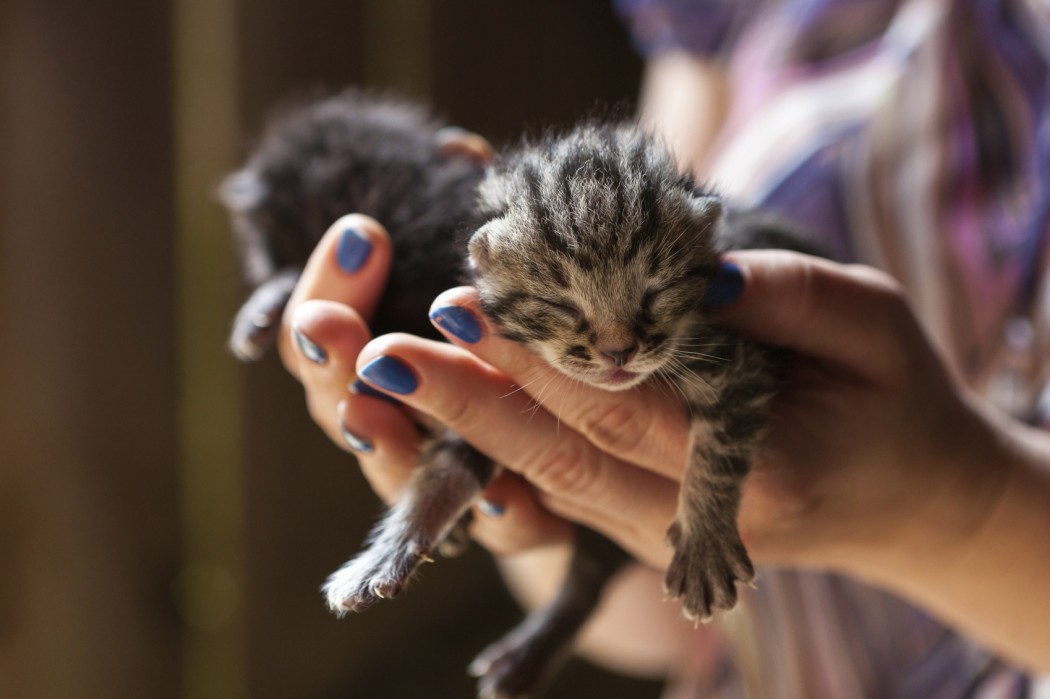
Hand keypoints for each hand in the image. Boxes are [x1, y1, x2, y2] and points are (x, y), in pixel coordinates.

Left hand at [348, 251, 1006, 577]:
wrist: (911, 500)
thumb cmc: (893, 400)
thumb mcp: (872, 321)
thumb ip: (785, 293)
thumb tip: (685, 267)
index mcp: (759, 468)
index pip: (622, 405)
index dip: (536, 356)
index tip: (459, 301)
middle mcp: (701, 517)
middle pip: (560, 454)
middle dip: (466, 400)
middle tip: (381, 350)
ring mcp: (669, 535)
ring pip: (550, 479)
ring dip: (468, 427)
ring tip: (392, 375)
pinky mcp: (649, 528)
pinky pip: (565, 489)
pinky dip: (504, 445)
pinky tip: (450, 403)